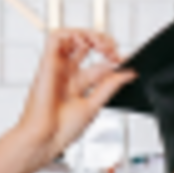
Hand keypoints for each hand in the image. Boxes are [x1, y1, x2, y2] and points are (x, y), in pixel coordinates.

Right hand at [14, 29, 133, 164]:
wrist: (46, 139)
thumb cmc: (62, 129)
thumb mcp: (94, 104)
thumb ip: (110, 86)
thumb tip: (127, 73)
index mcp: (78, 84)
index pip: (99, 63)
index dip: (114, 59)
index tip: (125, 62)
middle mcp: (67, 73)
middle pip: (85, 45)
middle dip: (103, 42)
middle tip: (114, 51)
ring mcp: (57, 67)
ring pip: (71, 36)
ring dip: (89, 35)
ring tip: (102, 45)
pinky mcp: (47, 63)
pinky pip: (55, 37)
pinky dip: (72, 34)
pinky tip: (85, 42)